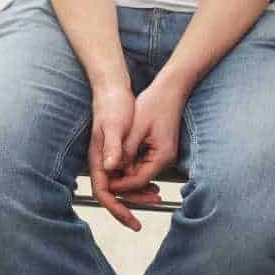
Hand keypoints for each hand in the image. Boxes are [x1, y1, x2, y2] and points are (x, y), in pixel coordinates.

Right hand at [88, 84, 147, 230]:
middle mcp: (102, 162)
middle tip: (142, 222)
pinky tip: (154, 185)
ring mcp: (110, 159)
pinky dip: (140, 183)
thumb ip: (114, 147)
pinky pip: (128, 175)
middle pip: (113, 194)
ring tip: (156, 199)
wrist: (114, 90)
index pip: (104, 193)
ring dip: (137, 195)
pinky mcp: (119, 153)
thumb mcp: (115, 126)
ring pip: (122, 186)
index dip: (117, 209)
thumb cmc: (113, 106)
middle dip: (128, 208)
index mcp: (99, 159)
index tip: (131, 220)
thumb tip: (111, 168)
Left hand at [107, 79, 187, 204]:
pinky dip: (132, 164)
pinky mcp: (160, 150)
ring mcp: (164, 156)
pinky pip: (143, 163)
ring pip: (141, 172)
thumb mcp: (136, 127)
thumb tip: (111, 167)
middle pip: (141, 180)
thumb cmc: (155, 104)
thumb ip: (125, 149)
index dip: (121, 184)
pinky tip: (118, 163)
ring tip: (108, 175)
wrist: (170, 90)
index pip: (139, 180)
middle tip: (104, 183)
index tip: (106, 184)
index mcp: (162, 156)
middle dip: (123, 183)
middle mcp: (166, 159)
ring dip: (126, 174)